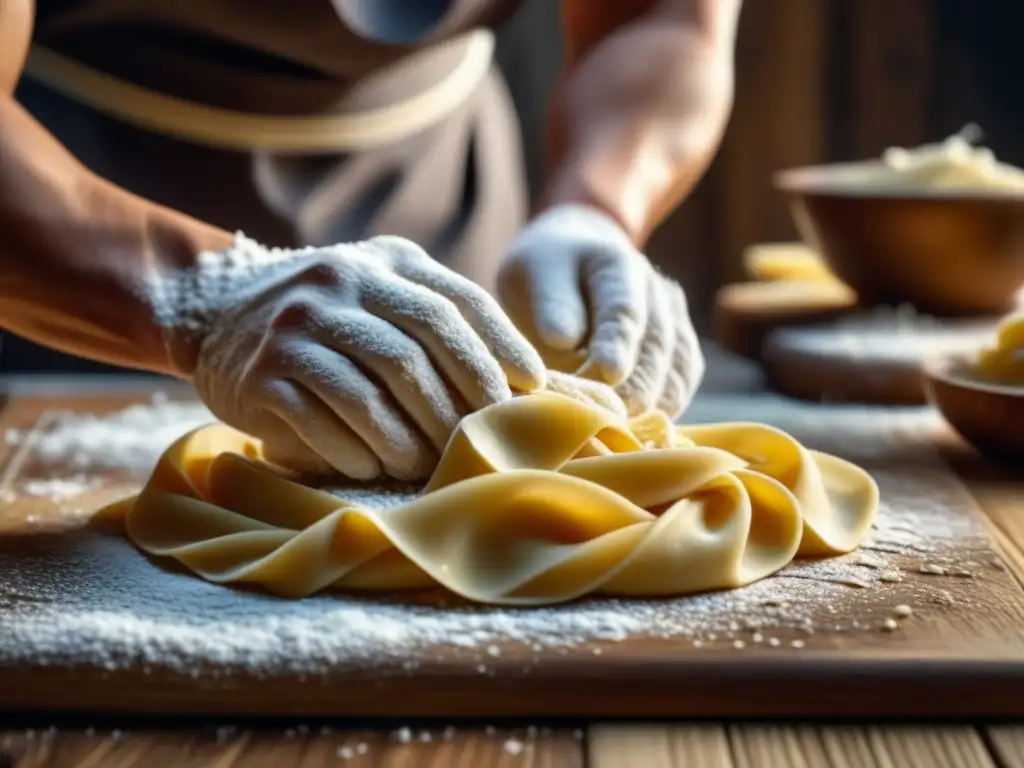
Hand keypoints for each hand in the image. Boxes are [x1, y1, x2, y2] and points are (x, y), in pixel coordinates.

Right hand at [164, 234, 545, 480]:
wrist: (218, 311)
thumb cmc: (331, 315)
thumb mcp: (384, 291)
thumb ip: (441, 318)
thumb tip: (526, 379)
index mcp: (385, 261)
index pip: (455, 302)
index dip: (501, 346)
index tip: (531, 386)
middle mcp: (340, 283)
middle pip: (416, 349)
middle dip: (457, 403)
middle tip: (479, 439)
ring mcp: (296, 326)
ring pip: (370, 392)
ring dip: (408, 439)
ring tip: (426, 463)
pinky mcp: (260, 373)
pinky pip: (321, 421)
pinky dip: (355, 451)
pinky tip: (372, 467)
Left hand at [497, 204, 703, 417]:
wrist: (577, 262)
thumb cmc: (548, 271)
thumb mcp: (535, 271)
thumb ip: (551, 303)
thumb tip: (562, 340)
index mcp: (618, 267)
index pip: (623, 311)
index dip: (617, 345)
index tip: (607, 374)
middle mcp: (657, 294)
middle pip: (655, 351)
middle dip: (630, 390)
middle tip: (601, 422)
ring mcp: (674, 323)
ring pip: (675, 376)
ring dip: (647, 408)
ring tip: (613, 433)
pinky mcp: (679, 353)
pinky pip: (679, 388)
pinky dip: (658, 413)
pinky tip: (631, 431)